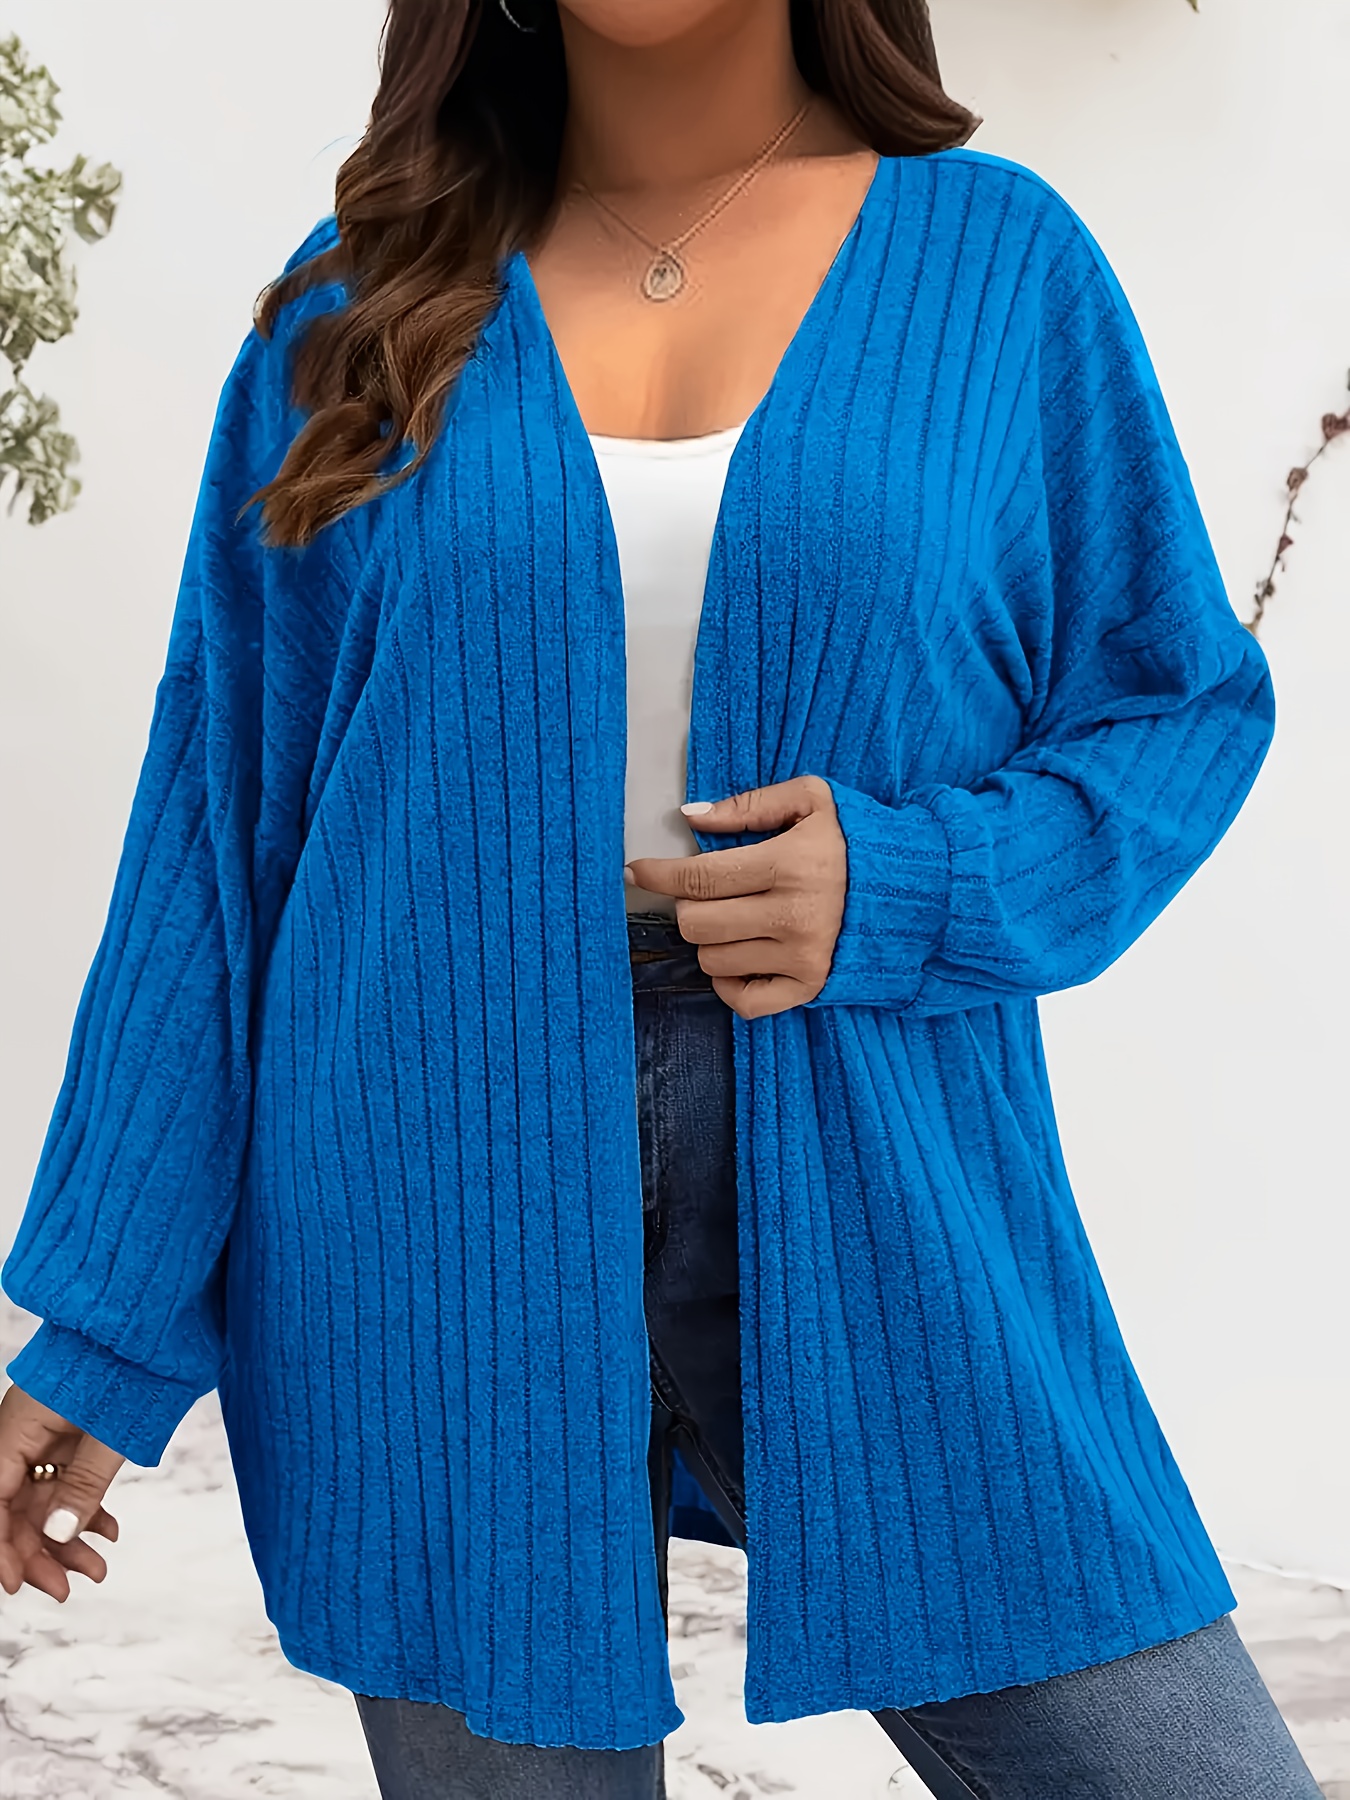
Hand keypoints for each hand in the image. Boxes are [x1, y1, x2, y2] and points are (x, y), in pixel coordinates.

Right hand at [0, 1381, 123, 1601]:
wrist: (151, 1317)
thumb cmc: (129, 1361)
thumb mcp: (109, 1431)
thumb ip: (82, 1484)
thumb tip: (58, 1534)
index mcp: (18, 1425)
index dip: (2, 1545)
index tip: (15, 1583)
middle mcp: (26, 1430)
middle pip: (17, 1504)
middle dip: (38, 1551)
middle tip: (65, 1589)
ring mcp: (50, 1430)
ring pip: (45, 1495)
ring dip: (66, 1535)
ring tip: (97, 1568)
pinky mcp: (75, 1429)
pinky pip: (69, 1476)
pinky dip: (86, 1505)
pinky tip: (107, 1530)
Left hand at [624, 774, 846, 1018]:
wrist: (917, 888)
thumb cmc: (857, 839)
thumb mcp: (812, 800)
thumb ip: (749, 804)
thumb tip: (690, 816)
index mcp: (790, 864)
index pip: (699, 878)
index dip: (658, 875)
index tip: (637, 871)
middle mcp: (794, 916)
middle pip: (697, 924)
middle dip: (688, 905)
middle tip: (705, 892)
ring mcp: (802, 958)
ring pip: (712, 960)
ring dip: (710, 939)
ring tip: (735, 917)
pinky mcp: (810, 987)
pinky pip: (743, 1001)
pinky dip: (728, 983)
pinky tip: (739, 957)